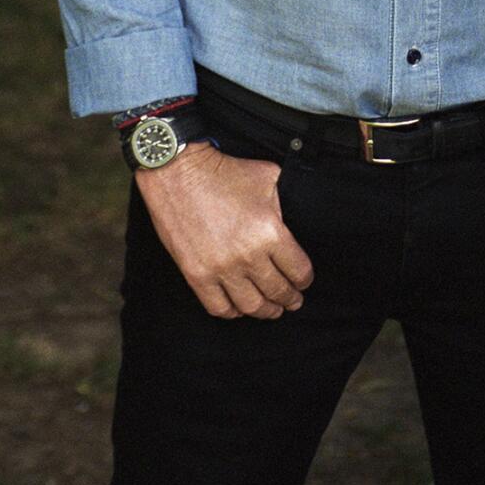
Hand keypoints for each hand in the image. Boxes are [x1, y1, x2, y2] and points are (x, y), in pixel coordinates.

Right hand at [135, 140, 313, 320]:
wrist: (180, 173)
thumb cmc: (224, 172)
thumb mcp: (268, 178)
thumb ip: (285, 204)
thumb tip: (292, 223)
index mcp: (270, 231)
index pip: (298, 270)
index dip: (305, 280)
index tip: (304, 282)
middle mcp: (247, 256)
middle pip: (277, 291)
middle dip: (290, 299)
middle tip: (294, 302)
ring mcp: (221, 269)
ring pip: (251, 306)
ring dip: (265, 311)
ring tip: (272, 310)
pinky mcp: (196, 275)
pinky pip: (219, 307)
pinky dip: (233, 312)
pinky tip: (239, 307)